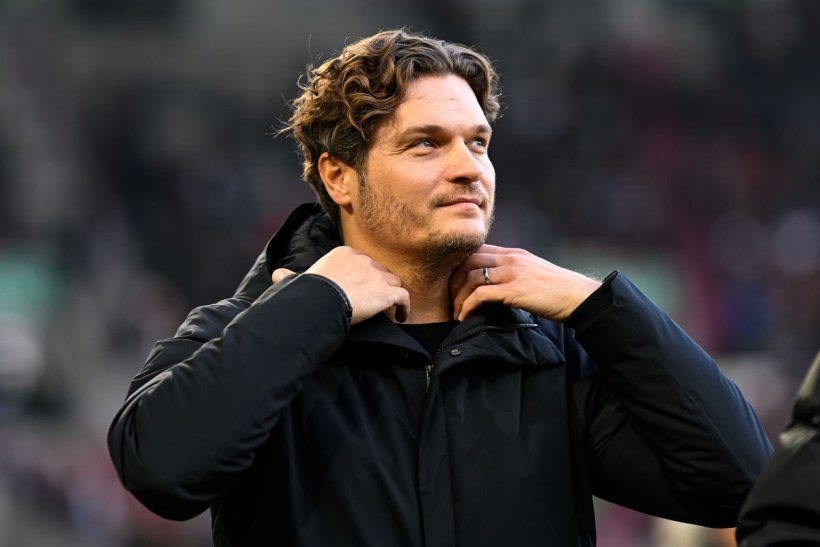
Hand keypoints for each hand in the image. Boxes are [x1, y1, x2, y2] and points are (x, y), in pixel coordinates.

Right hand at [271, 246, 409, 323]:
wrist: (321, 300)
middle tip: (377, 302)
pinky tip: (401, 317)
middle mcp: (363, 260)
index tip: (362, 290)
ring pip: (393, 282)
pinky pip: (403, 297)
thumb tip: (276, 275)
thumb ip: (291, 276)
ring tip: (390, 311)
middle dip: (380, 285)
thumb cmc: (309, 292)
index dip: (365, 277)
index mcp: (345, 254)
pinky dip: (405, 307)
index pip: (362, 262)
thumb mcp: (299, 280)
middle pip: (380, 271)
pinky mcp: (387, 291)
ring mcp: (377, 275)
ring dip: (393, 296)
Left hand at [449, 244, 600, 321]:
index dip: (460, 267)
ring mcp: (512, 272)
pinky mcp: (515, 290)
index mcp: (514, 254)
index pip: (477, 251)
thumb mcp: (533, 274)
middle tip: (449, 300)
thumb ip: (514, 274)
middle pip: (467, 261)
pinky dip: (467, 306)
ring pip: (470, 277)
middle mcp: (510, 258)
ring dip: (458, 297)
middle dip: (453, 281)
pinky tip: (464, 317)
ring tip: (456, 313)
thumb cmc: (558, 291)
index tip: (454, 286)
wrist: (579, 297)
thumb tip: (496, 287)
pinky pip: (481, 294)